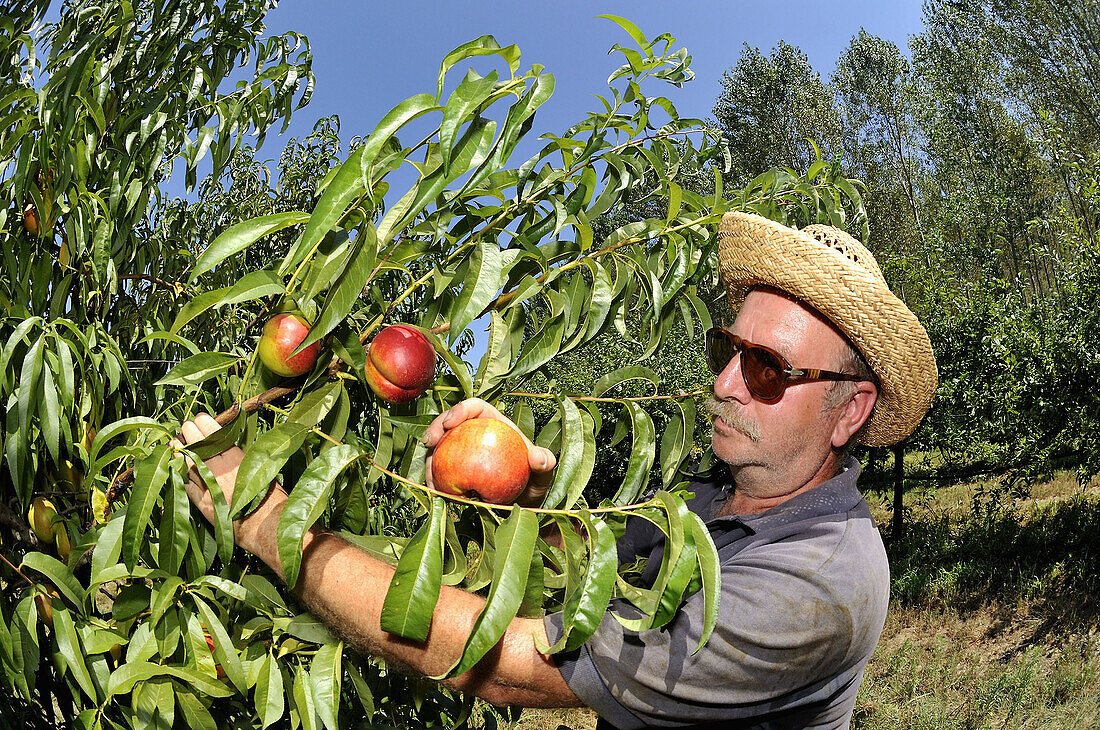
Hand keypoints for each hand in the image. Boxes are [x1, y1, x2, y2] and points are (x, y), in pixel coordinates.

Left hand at [170, 412, 286, 556]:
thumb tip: (229, 446)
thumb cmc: (269, 496)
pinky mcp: (201, 503)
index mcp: (236, 460)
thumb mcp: (261, 469)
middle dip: (189, 433)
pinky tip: (175, 466)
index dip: (205, 424)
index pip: (214, 436)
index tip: (200, 418)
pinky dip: (179, 474)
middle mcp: (219, 472)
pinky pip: (185, 485)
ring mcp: (207, 487)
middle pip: (198, 447)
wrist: (264, 524)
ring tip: (175, 442)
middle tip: (185, 426)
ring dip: (180, 452)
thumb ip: (242, 458)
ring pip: (187, 464)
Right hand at [422, 398, 556, 506]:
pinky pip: (440, 473)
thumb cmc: (533, 484)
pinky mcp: (454, 472)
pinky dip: (434, 481)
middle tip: (429, 443)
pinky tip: (434, 492)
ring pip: (439, 449)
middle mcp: (475, 435)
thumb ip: (545, 463)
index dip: (460, 409)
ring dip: (429, 461)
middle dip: (435, 429)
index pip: (475, 408)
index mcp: (495, 425)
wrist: (522, 505)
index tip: (450, 422)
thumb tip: (538, 456)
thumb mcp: (543, 475)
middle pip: (450, 424)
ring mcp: (461, 453)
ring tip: (430, 478)